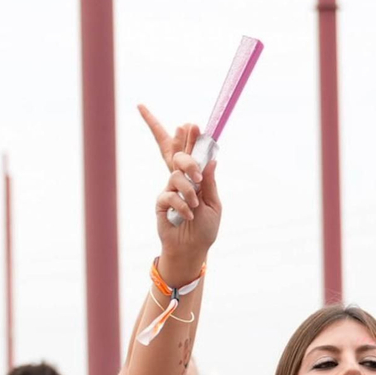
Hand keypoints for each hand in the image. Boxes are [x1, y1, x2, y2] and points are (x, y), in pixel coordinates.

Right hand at [139, 105, 220, 279]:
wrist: (192, 250)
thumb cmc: (205, 229)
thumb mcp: (214, 205)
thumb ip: (211, 183)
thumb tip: (211, 161)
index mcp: (195, 179)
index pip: (190, 153)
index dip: (187, 138)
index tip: (190, 124)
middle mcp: (180, 181)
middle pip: (176, 154)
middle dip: (186, 151)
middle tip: (198, 164)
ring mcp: (169, 190)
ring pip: (176, 175)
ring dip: (190, 190)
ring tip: (196, 205)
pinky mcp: (161, 203)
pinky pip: (170, 195)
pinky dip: (182, 205)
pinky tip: (188, 216)